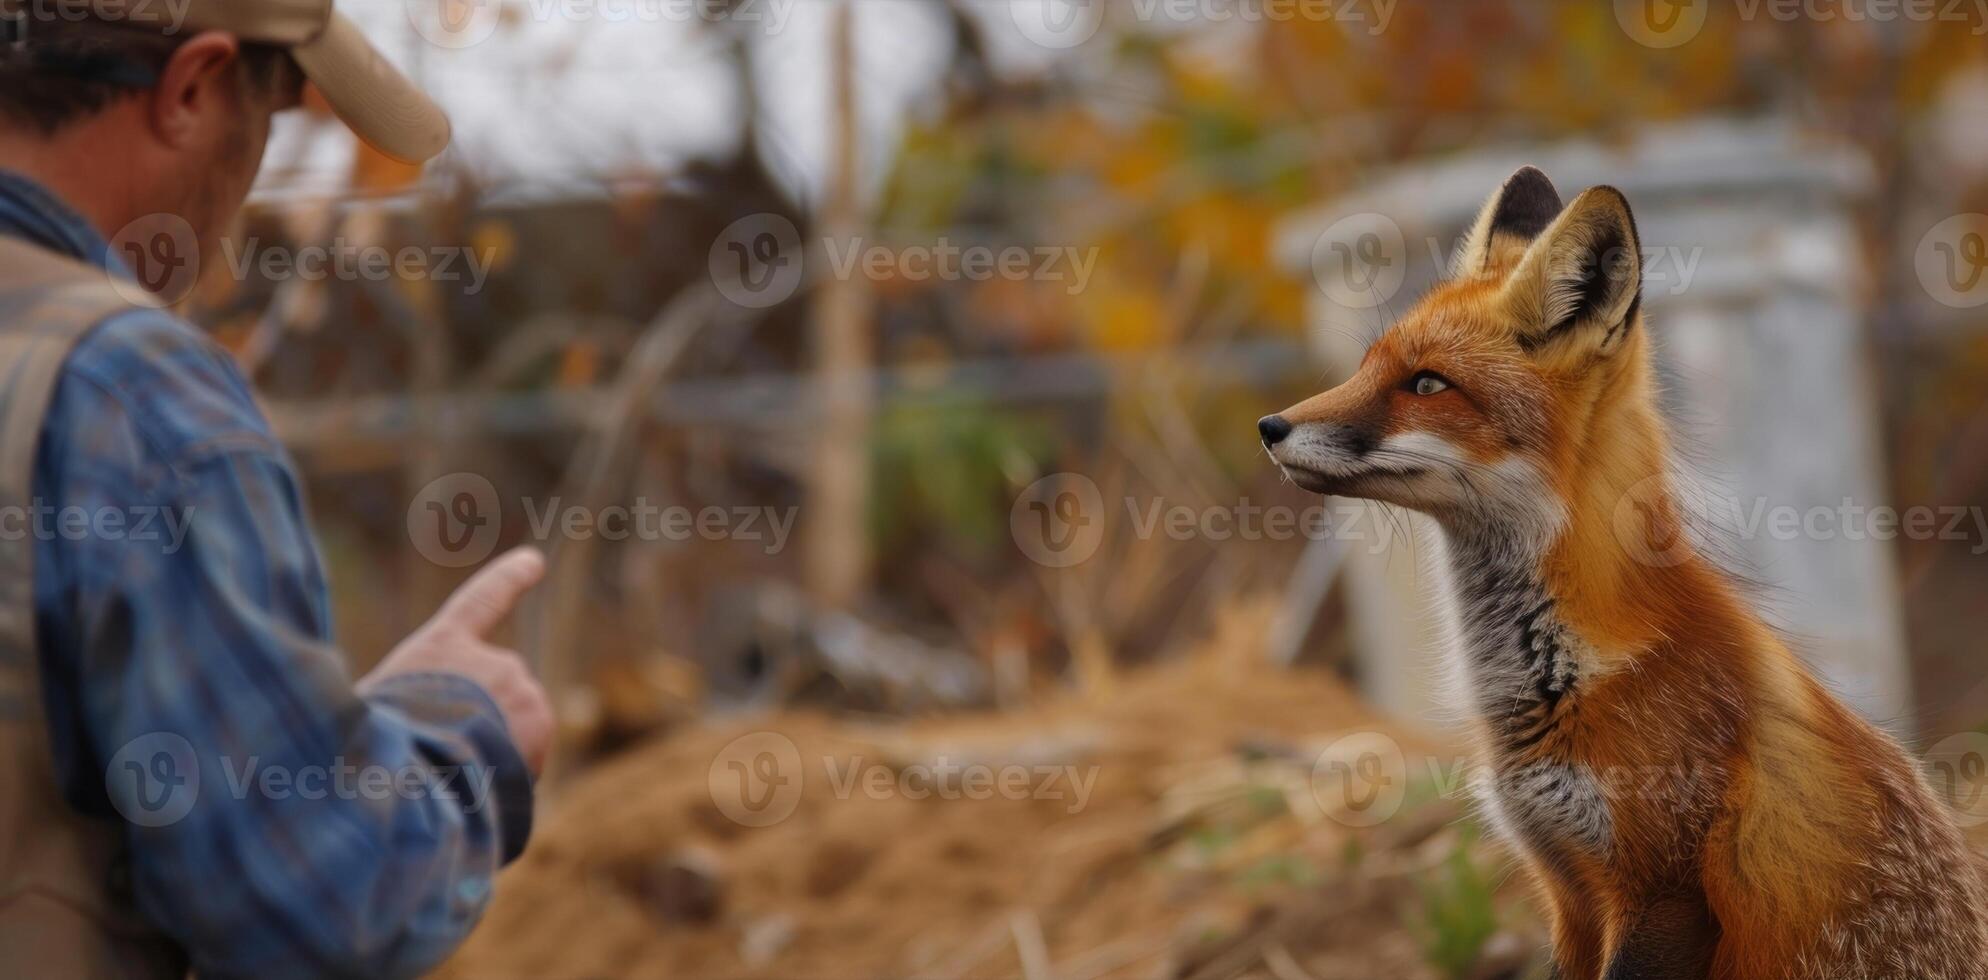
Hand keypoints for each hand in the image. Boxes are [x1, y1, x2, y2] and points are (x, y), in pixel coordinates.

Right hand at [360, 547, 554, 773]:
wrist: (407, 777)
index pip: (480, 603)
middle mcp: (492, 660)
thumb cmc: (372, 751)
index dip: (508, 580)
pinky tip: (478, 791)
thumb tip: (447, 737)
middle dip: (481, 730)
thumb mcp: (375, 717)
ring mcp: (521, 690)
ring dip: (495, 757)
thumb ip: (420, 709)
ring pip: (517, 731)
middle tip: (442, 760)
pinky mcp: (540, 723)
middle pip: (497, 698)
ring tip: (454, 777)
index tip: (535, 560)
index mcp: (442, 647)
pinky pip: (528, 760)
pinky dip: (511, 778)